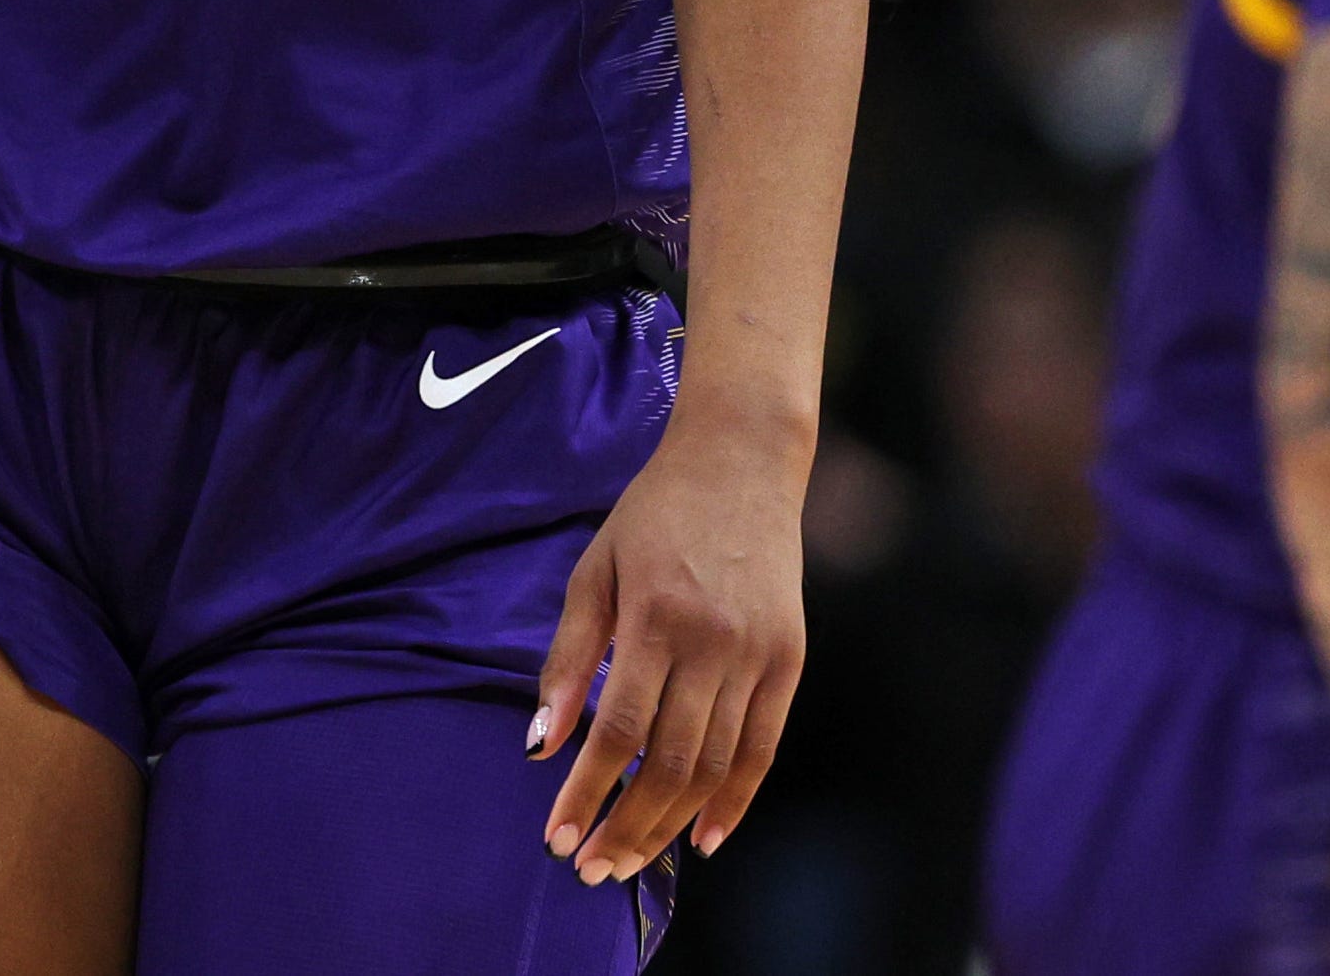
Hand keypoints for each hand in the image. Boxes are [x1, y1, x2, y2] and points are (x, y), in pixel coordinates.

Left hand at [529, 406, 809, 882]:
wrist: (740, 462)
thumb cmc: (654, 514)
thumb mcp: (594, 569)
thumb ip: (568, 658)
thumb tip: (540, 743)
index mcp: (655, 615)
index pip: (618, 729)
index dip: (585, 791)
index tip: (555, 835)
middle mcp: (713, 642)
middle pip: (669, 763)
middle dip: (625, 825)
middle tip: (590, 867)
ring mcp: (758, 655)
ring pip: (716, 768)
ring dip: (670, 824)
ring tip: (631, 859)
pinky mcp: (789, 661)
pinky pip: (763, 750)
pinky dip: (735, 802)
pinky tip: (703, 838)